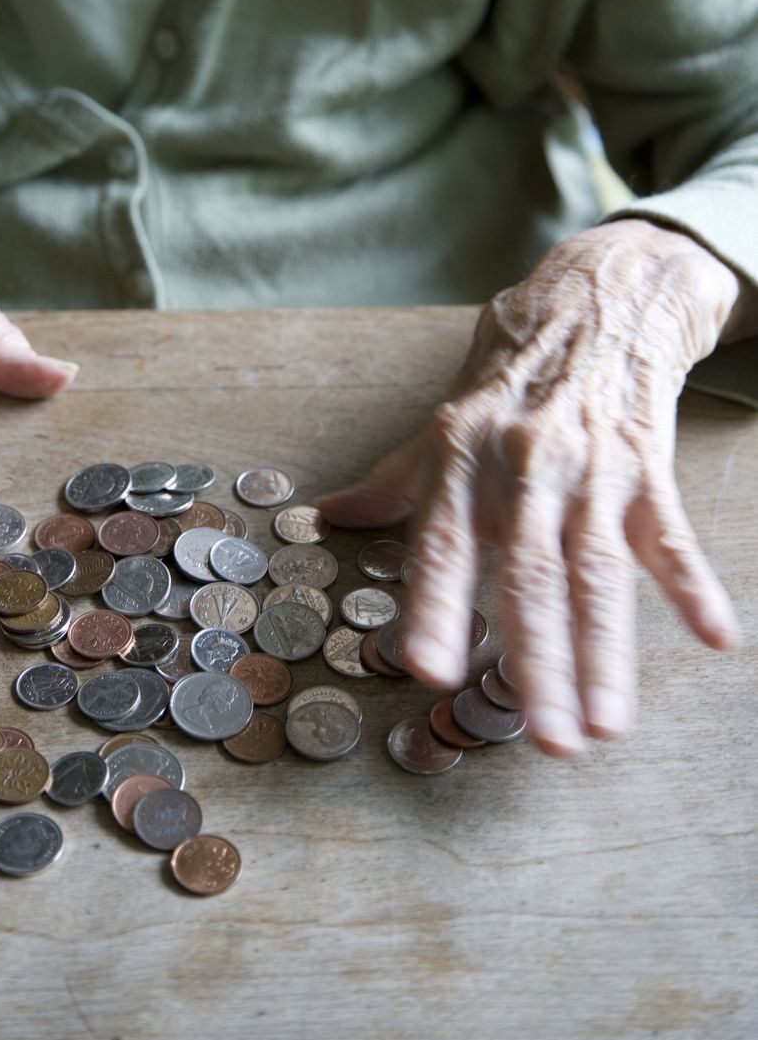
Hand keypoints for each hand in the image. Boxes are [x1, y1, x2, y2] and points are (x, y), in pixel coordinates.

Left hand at [318, 221, 744, 755]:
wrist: (596, 299)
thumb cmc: (510, 369)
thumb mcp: (444, 417)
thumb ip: (394, 478)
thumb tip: (327, 516)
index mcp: (462, 457)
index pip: (445, 544)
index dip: (436, 607)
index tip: (431, 671)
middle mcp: (524, 465)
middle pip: (530, 577)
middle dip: (539, 664)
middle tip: (546, 740)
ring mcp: (591, 468)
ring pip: (598, 573)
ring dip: (606, 654)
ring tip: (607, 725)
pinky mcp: (647, 466)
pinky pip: (670, 536)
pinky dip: (693, 586)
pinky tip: (712, 637)